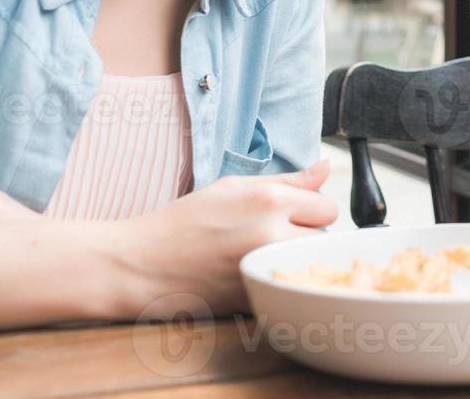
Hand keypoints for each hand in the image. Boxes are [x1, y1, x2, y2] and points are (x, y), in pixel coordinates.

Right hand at [115, 158, 336, 316]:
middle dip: (308, 234)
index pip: (327, 207)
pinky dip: (277, 279)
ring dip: (296, 257)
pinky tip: (252, 273)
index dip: (312, 209)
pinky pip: (287, 285)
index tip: (293, 213)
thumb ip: (287, 180)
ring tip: (262, 253)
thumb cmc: (184, 221)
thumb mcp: (233, 186)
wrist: (142, 265)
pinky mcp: (255, 299)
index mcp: (269, 202)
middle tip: (275, 233)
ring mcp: (264, 270)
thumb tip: (325, 169)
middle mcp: (272, 235)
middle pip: (324, 237)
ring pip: (309, 263)